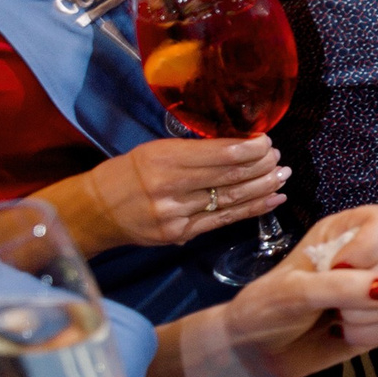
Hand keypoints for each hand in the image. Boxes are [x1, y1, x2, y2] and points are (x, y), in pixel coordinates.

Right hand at [42, 136, 286, 254]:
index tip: (266, 142)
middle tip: (278, 158)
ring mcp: (175, 214)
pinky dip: (253, 209)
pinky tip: (274, 199)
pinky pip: (224, 220)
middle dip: (261, 166)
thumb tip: (240, 146)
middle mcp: (169, 187)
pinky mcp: (180, 234)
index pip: (218, 154)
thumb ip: (194, 151)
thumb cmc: (128, 174)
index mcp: (162, 159)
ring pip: (231, 199)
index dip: (249, 148)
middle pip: (229, 176)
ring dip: (263, 186)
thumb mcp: (155, 151)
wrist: (96, 210)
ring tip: (282, 175)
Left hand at [219, 204, 377, 376]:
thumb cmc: (266, 309)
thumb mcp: (291, 291)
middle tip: (337, 296)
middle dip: (375, 281)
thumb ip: (340, 286)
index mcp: (345, 232)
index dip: (374, 243)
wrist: (257, 353)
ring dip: (371, 313)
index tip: (340, 266)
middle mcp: (370, 255)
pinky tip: (345, 334)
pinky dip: (372, 334)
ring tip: (338, 318)